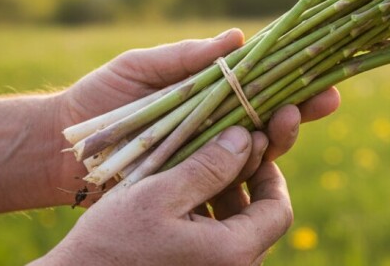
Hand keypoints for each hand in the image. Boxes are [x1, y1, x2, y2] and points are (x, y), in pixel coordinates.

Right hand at [35, 127, 292, 265]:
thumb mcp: (158, 194)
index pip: (278, 210)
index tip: (248, 147)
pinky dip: (207, 221)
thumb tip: (248, 137)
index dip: (269, 174)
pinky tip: (179, 199)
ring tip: (194, 169)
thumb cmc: (110, 243)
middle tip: (219, 151)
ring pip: (237, 234)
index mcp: (233, 253)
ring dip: (223, 200)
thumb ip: (208, 166)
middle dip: (244, 183)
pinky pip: (215, 249)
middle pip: (259, 222)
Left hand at [48, 29, 340, 204]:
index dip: (297, 84)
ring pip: (256, 153)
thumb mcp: (143, 66)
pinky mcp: (190, 187)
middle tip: (320, 101)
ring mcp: (204, 160)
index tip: (326, 79)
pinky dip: (246, 172)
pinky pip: (226, 183)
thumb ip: (188, 57)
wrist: (62, 144)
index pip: (264, 88)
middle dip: (300, 112)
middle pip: (270, 122)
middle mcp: (216, 128)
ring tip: (284, 120)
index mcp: (212, 95)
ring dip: (278, 138)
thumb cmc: (102, 95)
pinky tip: (258, 158)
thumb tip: (238, 38)